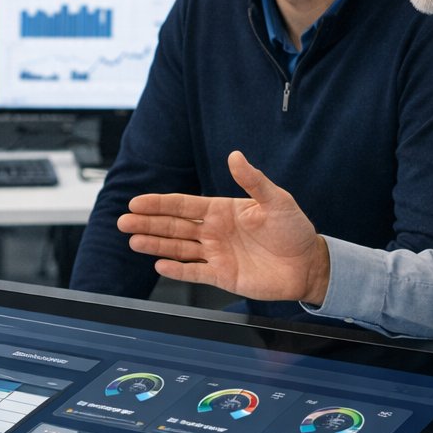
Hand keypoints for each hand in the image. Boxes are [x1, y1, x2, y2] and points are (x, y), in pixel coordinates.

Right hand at [117, 151, 330, 304]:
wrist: (308, 264)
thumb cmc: (294, 230)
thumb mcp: (277, 200)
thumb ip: (253, 181)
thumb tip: (235, 156)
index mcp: (222, 210)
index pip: (184, 206)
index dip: (160, 204)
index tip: (137, 202)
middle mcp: (214, 232)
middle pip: (174, 226)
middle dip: (148, 223)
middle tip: (123, 221)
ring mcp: (216, 254)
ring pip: (178, 248)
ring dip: (155, 244)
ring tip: (133, 240)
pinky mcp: (222, 275)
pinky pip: (194, 272)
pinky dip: (177, 270)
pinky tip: (159, 264)